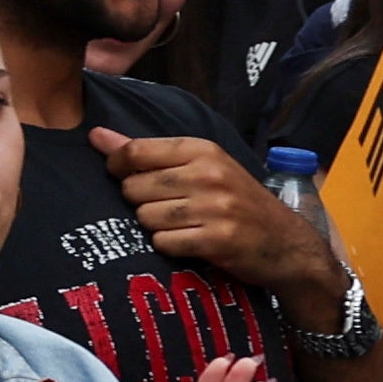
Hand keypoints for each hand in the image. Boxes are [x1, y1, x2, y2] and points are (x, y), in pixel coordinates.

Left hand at [86, 128, 343, 315]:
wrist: (288, 245)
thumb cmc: (236, 202)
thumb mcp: (200, 167)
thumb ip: (145, 151)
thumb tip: (94, 134)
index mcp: (203, 149)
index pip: (134, 152)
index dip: (118, 168)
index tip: (128, 177)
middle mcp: (209, 174)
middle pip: (134, 188)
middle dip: (141, 202)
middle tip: (168, 208)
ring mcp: (216, 207)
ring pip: (145, 217)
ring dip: (155, 226)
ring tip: (181, 225)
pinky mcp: (218, 240)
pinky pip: (163, 242)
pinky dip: (169, 246)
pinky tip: (189, 242)